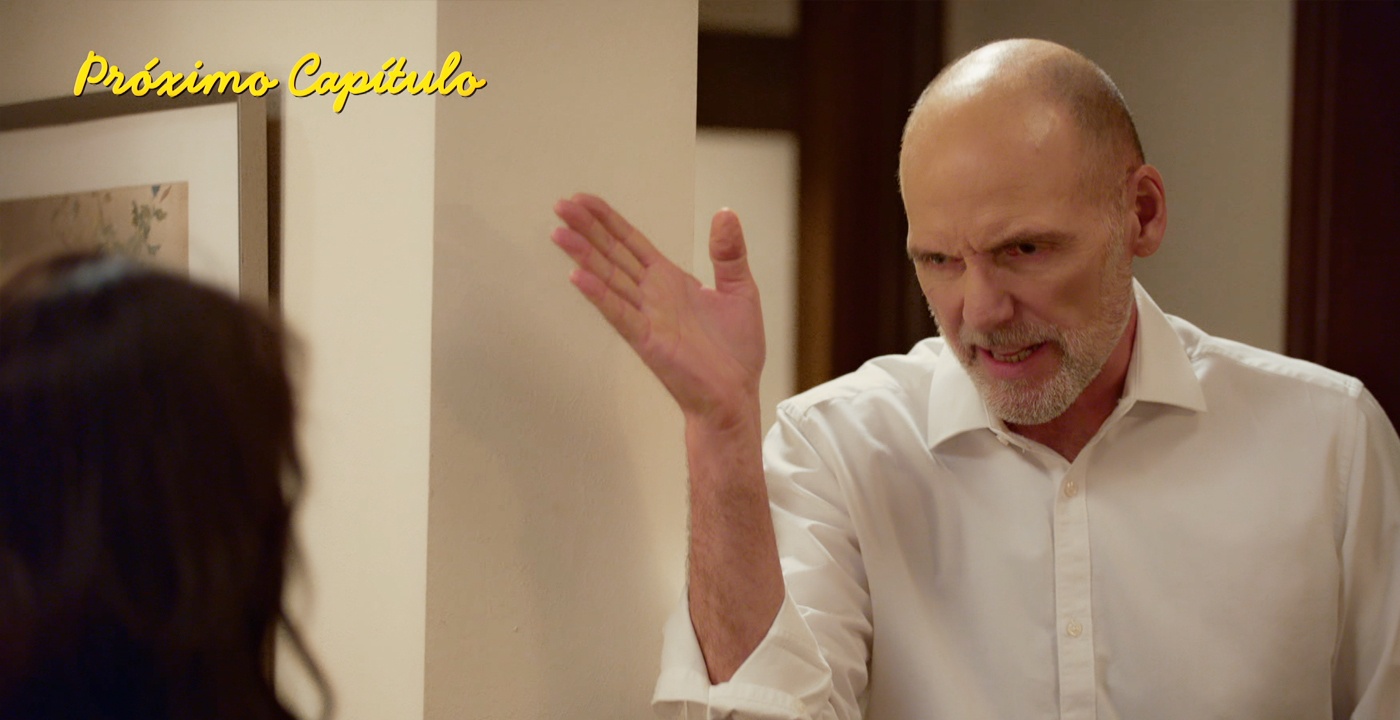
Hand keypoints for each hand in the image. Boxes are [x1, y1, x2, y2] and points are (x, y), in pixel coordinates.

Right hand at [551, 193, 764, 422]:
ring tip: (560, 234)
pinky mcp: (648, 340)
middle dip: (588, 230)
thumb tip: (725, 213)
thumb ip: (729, 253)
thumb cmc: (736, 351)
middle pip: (613, 254)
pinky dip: (599, 295)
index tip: (584, 201)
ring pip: (609, 279)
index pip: (632, 243)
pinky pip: (620, 313)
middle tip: (560, 206)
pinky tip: (578, 277)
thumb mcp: (740, 290)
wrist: (735, 395)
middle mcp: (653, 294)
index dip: (609, 221)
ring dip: (584, 256)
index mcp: (671, 280)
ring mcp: (647, 317)